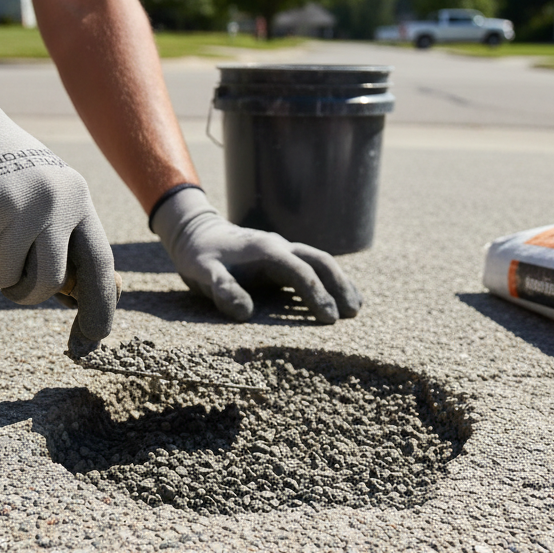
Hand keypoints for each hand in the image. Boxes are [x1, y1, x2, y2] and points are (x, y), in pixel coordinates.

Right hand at [0, 54, 116, 350]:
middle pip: (44, 283)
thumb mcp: (45, 189)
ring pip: (0, 278)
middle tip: (5, 276)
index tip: (92, 340)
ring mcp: (12, 207)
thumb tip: (75, 297)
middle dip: (22, 291)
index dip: (98, 308)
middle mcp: (51, 203)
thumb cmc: (0, 166)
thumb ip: (63, 232)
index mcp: (77, 199)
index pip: (98, 265)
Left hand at [151, 187, 361, 322]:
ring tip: (356, 308)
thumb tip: (246, 313)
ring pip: (321, 262)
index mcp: (266, 251)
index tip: (329, 319)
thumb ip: (222, 289)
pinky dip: (330, 280)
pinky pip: (313, 266)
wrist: (197, 234)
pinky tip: (342, 296)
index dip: (316, 295)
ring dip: (340, 282)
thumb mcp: (203, 273)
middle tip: (352, 314)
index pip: (300, 272)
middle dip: (339, 286)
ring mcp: (284, 250)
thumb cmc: (201, 257)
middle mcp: (281, 247)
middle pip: (319, 262)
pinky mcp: (283, 258)